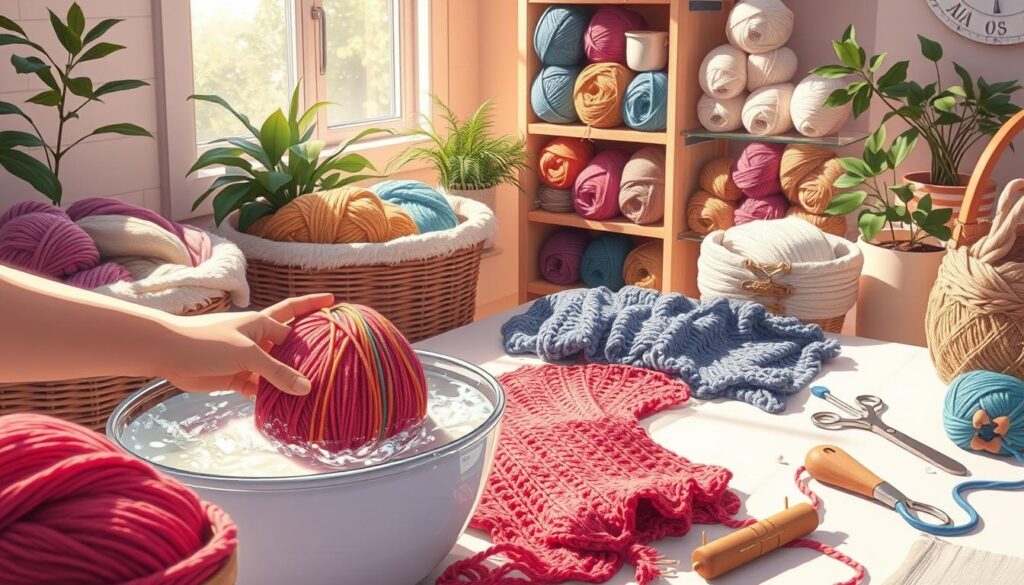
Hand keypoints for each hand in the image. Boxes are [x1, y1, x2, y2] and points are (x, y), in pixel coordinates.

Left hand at [157, 293, 333, 396]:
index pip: (295, 320)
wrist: (168, 352)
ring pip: (276, 370)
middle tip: (335, 356)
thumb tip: (306, 388)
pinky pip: (260, 388)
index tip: (336, 306)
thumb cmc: (208, 342)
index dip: (315, 315)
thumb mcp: (248, 354)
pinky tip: (286, 406)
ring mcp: (247, 359)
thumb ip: (277, 372)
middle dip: (309, 350)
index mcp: (263, 324)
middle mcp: (258, 339)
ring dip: (290, 380)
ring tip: (317, 391)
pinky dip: (271, 396)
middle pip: (290, 344)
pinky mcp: (236, 378)